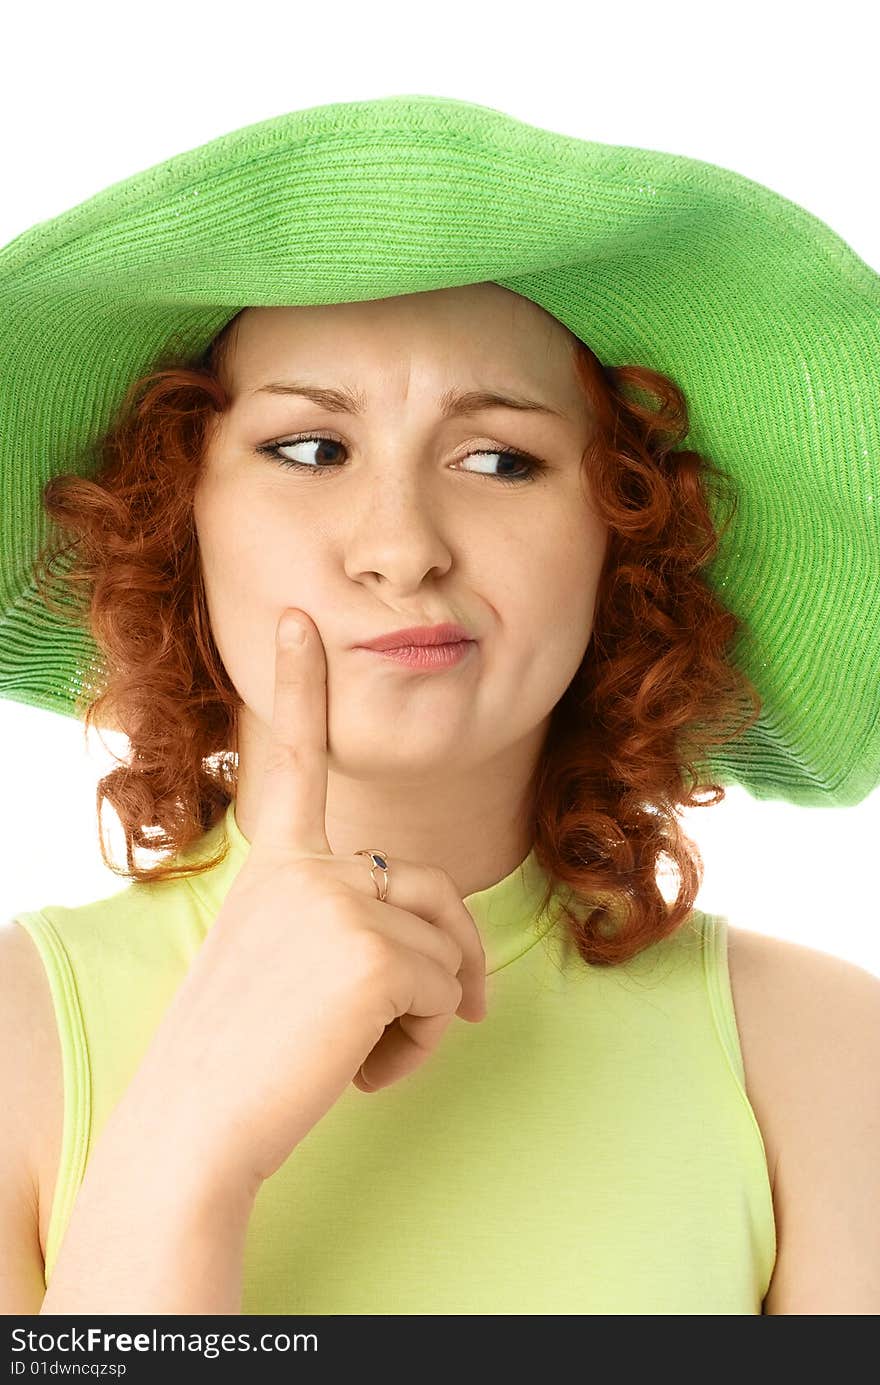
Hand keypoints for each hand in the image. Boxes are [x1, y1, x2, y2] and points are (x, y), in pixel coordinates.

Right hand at [131, 609, 487, 1193]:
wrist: (195, 1127)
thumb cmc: (240, 1057)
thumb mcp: (287, 970)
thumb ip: (353, 936)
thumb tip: (464, 978)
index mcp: (275, 863)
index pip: (295, 762)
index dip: (298, 686)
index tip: (297, 618)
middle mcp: (307, 868)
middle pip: (436, 889)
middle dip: (460, 957)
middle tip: (460, 1014)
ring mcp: (340, 903)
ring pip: (448, 951)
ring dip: (430, 1016)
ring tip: (367, 1054)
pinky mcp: (374, 954)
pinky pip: (449, 994)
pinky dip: (425, 1043)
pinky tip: (367, 1073)